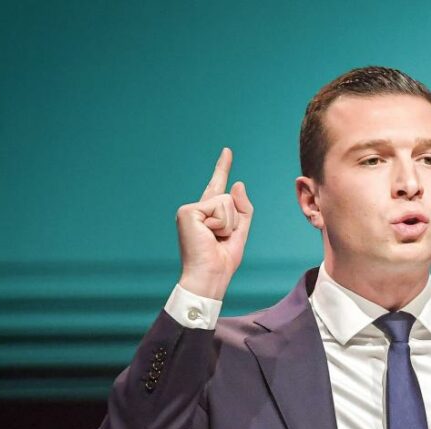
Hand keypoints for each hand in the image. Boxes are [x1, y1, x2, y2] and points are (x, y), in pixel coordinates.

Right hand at [176, 148, 253, 299]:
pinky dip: (221, 224)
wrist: (210, 275)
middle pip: (229, 198)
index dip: (222, 168)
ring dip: (228, 224)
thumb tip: (237, 183)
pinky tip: (208, 235)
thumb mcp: (240, 232)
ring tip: (215, 238)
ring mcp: (190, 209)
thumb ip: (243, 208)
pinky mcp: (187, 211)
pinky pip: (219, 207)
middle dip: (234, 221)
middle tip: (220, 240)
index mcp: (208, 213)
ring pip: (226, 202)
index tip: (227, 151)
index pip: (218, 186)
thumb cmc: (222, 259)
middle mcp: (197, 209)